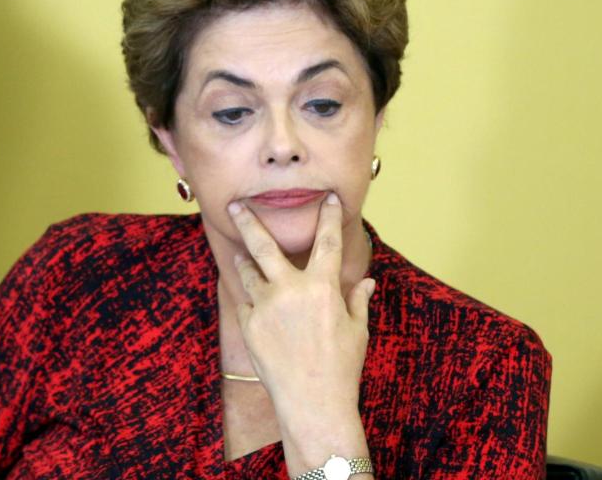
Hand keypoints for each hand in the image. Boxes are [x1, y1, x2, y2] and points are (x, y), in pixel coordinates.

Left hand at [226, 192, 374, 426]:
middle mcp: (291, 290)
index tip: (326, 197)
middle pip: (264, 245)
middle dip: (249, 221)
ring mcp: (266, 307)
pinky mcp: (250, 326)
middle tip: (234, 205)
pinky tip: (260, 309)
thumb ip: (357, 300)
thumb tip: (367, 282)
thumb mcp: (357, 330)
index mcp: (323, 287)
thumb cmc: (341, 367)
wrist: (313, 403)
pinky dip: (254, 301)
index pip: (327, 241)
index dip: (328, 215)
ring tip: (243, 256)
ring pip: (250, 273)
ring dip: (247, 262)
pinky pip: (248, 304)